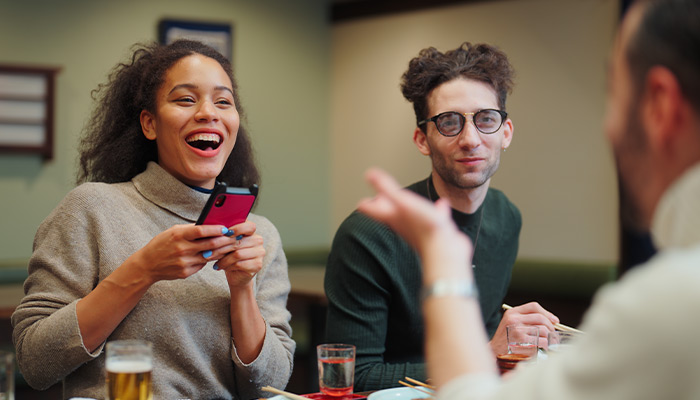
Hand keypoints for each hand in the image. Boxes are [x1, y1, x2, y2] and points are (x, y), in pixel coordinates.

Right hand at [129, 224, 235, 282]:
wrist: (148, 264)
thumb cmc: (162, 244)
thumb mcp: (173, 231)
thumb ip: (191, 229)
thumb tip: (210, 224)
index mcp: (179, 235)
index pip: (201, 231)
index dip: (216, 229)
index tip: (227, 228)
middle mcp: (182, 249)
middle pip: (210, 244)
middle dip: (226, 241)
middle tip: (235, 238)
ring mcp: (184, 262)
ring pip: (210, 256)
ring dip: (222, 251)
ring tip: (231, 246)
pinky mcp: (185, 273)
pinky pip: (202, 265)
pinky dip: (210, 259)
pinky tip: (217, 255)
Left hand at [212, 220, 265, 286]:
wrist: (236, 274)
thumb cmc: (229, 255)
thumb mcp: (226, 244)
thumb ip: (224, 236)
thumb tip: (212, 231)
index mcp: (252, 232)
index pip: (249, 226)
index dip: (237, 228)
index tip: (224, 232)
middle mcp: (258, 241)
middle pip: (238, 242)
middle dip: (220, 247)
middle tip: (207, 252)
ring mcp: (260, 253)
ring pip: (237, 254)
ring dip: (222, 258)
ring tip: (212, 260)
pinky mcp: (257, 265)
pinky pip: (239, 264)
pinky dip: (226, 265)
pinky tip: (219, 266)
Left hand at [358, 168, 472, 282]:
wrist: (446, 252)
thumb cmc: (424, 226)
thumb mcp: (403, 202)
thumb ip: (386, 188)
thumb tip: (369, 173)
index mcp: (392, 217)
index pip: (373, 210)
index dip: (367, 205)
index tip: (362, 202)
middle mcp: (403, 224)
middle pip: (390, 213)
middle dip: (386, 205)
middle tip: (380, 198)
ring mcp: (419, 229)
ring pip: (411, 216)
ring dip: (410, 207)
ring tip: (409, 200)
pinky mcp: (436, 231)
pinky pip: (433, 217)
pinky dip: (435, 210)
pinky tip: (441, 205)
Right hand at [489, 302, 559, 354]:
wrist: (494, 354)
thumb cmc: (506, 341)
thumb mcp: (511, 324)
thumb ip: (526, 319)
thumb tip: (552, 321)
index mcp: (512, 313)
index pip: (534, 306)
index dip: (547, 313)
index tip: (555, 321)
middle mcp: (514, 320)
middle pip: (541, 318)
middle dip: (551, 327)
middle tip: (553, 335)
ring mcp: (518, 331)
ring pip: (544, 330)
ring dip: (550, 338)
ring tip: (549, 344)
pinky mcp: (523, 343)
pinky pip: (543, 342)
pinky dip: (547, 346)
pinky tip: (544, 349)